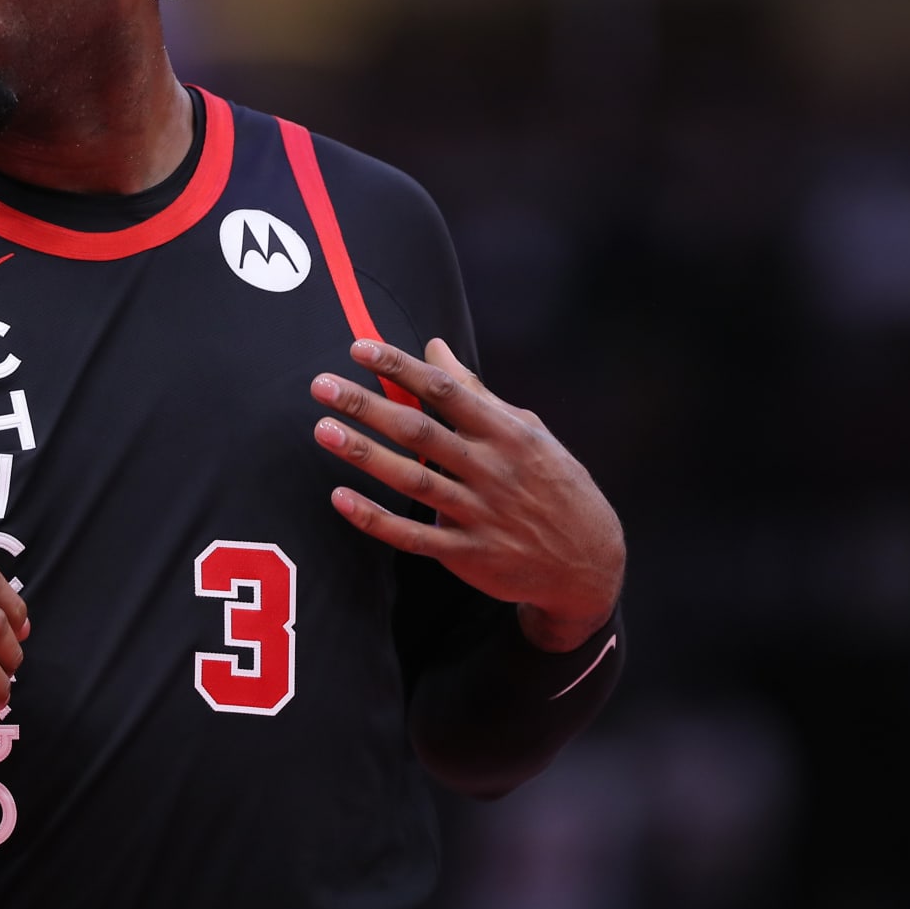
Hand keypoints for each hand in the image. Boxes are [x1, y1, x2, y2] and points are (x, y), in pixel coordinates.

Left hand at [311, 338, 623, 652]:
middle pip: (420, 432)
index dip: (400, 367)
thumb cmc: (550, 483)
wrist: (588, 561)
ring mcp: (479, 514)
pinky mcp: (466, 553)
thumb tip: (434, 347)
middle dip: (367, 406)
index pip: (445, 391)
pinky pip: (413, 536)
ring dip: (364, 455)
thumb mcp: (526, 430)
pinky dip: (376, 519)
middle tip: (321, 385)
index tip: (358, 348)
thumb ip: (475, 392)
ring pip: (412, 481)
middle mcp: (492, 470)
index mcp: (507, 433)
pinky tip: (341, 498)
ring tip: (323, 429)